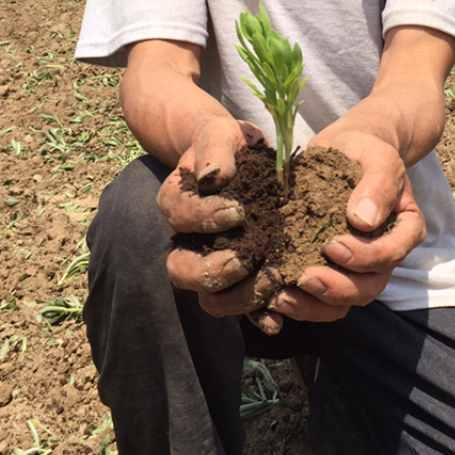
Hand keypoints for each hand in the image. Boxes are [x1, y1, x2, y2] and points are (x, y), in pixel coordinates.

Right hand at [161, 116, 286, 330]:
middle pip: (181, 270)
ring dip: (237, 297)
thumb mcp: (221, 133)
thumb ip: (214, 149)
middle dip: (210, 272)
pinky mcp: (241, 279)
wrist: (245, 159)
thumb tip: (212, 177)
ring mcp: (212, 264)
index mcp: (178, 202)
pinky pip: (243, 307)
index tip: (238, 211)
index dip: (204, 218)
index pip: (179, 216)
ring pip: (209, 298)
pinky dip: (257, 316)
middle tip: (243, 261)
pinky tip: (276, 320)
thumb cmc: (229, 144)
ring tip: (269, 284)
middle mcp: (187, 241)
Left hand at [265, 128, 425, 322]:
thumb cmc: (365, 151)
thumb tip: (364, 220)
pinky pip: (319, 299)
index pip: (391, 254)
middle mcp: (383, 255)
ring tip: (281, 297)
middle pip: (368, 288)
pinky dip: (298, 302)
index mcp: (404, 230)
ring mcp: (356, 267)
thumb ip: (378, 183)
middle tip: (305, 278)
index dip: (365, 258)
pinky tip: (273, 295)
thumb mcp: (378, 156)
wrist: (346, 149)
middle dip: (337, 288)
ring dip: (313, 305)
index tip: (333, 245)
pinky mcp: (329, 269)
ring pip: (343, 301)